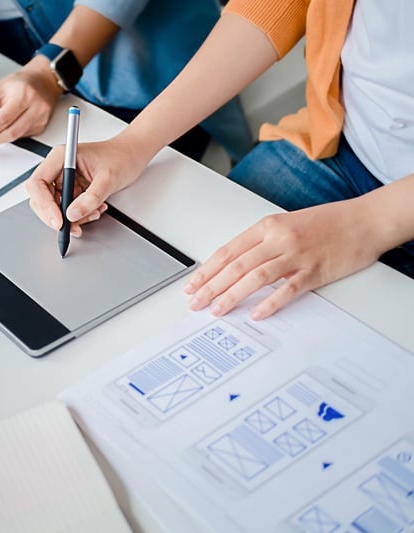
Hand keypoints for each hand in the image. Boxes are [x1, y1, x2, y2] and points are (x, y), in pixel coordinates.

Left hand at [0, 59, 62, 147]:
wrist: (42, 81)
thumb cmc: (18, 84)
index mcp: (23, 94)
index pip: (3, 119)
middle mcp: (35, 107)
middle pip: (11, 132)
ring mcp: (40, 118)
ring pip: (16, 137)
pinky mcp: (41, 126)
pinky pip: (21, 137)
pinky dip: (8, 136)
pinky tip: (3, 130)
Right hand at [25, 136, 148, 235]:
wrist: (132, 156)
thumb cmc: (121, 157)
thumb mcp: (108, 178)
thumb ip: (91, 198)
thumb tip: (72, 215)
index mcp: (62, 157)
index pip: (38, 183)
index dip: (44, 204)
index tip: (58, 220)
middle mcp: (58, 167)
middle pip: (41, 197)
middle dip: (56, 216)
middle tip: (73, 227)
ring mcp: (63, 179)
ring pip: (53, 207)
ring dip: (71, 217)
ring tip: (93, 213)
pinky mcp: (70, 189)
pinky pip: (66, 208)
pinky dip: (78, 216)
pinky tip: (94, 210)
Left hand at [184, 200, 383, 318]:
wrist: (365, 220)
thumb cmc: (326, 223)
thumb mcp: (286, 225)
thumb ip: (261, 244)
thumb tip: (233, 267)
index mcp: (267, 227)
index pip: (228, 251)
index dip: (206, 270)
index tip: (191, 285)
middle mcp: (278, 239)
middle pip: (236, 266)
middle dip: (211, 286)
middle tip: (195, 303)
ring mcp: (296, 255)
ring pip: (256, 277)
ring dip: (232, 296)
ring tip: (216, 310)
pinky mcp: (315, 271)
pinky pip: (288, 289)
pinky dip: (270, 302)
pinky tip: (256, 314)